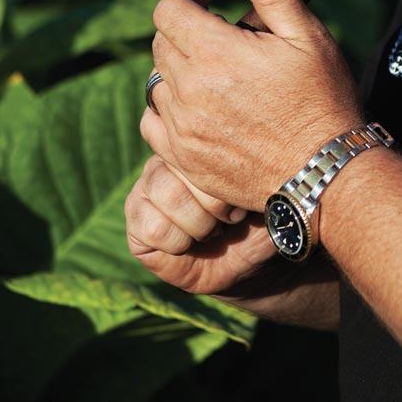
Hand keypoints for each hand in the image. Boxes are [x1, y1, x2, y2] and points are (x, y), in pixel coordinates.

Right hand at [125, 154, 277, 295]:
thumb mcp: (265, 191)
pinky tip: (190, 243)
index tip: (240, 202)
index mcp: (196, 142)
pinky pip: (153, 228)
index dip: (224, 178)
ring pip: (168, 195)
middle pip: (182, 166)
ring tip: (212, 230)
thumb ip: (253, 168)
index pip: (200, 140)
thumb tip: (245, 150)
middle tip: (230, 219)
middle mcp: (166, 158)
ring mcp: (147, 188)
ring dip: (199, 224)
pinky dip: (179, 242)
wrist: (248, 261)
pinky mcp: (136, 221)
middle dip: (216, 203)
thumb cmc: (258, 220)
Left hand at [141, 0, 362, 208]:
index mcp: (216, 51)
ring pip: (156, 82)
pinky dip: (167, 110)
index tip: (203, 0)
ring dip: (178, 72)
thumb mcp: (307, 37)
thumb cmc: (324, 100)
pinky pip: (152, 122)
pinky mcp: (183, 159)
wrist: (326, 173)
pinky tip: (197, 110)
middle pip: (160, 44)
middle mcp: (190, 89)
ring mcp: (183, 127)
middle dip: (184, 33)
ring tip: (214, 78)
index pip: (168, 10)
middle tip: (218, 41)